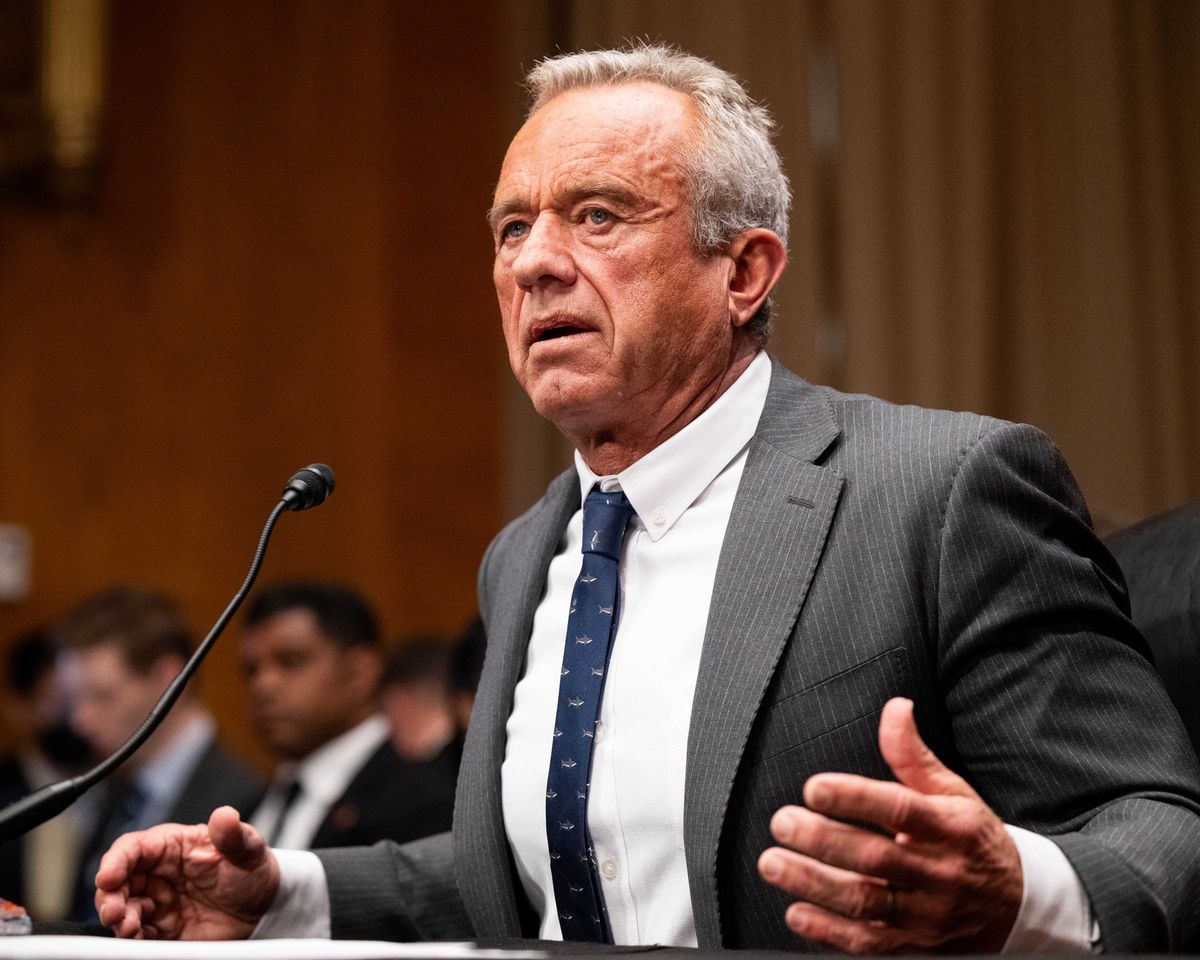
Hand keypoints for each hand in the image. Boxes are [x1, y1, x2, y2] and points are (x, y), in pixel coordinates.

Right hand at [95, 806, 280, 939]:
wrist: (265, 909)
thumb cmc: (252, 870)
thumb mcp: (249, 850)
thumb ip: (233, 834)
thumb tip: (225, 815)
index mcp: (172, 846)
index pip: (134, 848)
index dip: (116, 860)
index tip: (108, 876)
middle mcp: (159, 874)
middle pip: (118, 881)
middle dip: (109, 896)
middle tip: (114, 911)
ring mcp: (158, 903)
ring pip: (122, 909)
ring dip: (118, 919)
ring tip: (127, 926)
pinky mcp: (162, 930)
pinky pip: (137, 935)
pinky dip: (131, 939)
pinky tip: (137, 938)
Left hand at [757, 697, 1021, 952]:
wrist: (1017, 907)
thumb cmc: (971, 838)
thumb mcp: (952, 792)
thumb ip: (913, 754)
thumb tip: (895, 706)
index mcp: (951, 827)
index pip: (900, 809)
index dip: (855, 798)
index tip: (813, 787)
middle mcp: (941, 872)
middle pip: (876, 857)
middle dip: (822, 840)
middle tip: (782, 822)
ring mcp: (928, 915)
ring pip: (867, 902)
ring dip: (814, 885)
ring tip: (773, 863)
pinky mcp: (916, 947)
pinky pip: (870, 944)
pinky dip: (830, 933)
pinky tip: (796, 912)